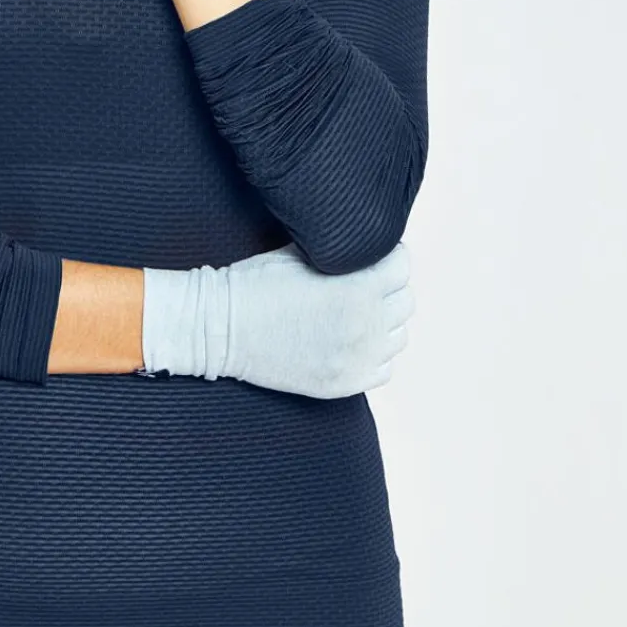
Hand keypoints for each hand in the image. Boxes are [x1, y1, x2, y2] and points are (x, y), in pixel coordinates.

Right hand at [140, 240, 413, 398]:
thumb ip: (340, 252)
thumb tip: (362, 243)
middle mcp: (365, 327)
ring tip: (356, 312)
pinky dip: (374, 353)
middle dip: (388, 287)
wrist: (221, 330)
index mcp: (356, 289)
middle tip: (365, 282)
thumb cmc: (256, 284)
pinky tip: (350, 340)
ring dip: (383, 321)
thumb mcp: (299, 253)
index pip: (402, 266)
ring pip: (398, 335)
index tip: (375, 256)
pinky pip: (385, 367)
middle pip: (405, 301)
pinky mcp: (346, 384)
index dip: (389, 256)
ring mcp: (357, 359)